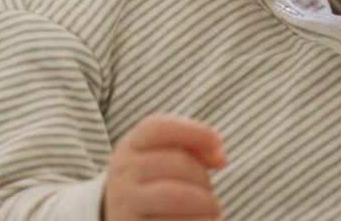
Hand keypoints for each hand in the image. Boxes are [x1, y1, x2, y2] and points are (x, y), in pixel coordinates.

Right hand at [103, 114, 226, 220]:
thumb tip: (219, 157)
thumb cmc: (153, 183)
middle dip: (202, 175)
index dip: (192, 130)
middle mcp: (123, 173)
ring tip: (212, 207)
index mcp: (129, 148)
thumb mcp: (163, 158)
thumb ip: (193, 148)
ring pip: (177, 195)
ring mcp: (127, 203)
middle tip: (209, 189)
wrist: (120, 219)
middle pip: (175, 162)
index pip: (158, 128)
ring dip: (205, 201)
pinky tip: (202, 219)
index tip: (218, 140)